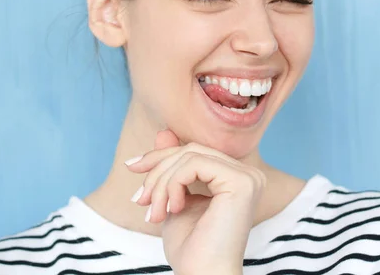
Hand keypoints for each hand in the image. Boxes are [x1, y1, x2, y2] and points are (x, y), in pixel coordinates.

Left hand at [125, 129, 266, 274]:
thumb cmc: (191, 247)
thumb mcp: (174, 198)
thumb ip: (173, 166)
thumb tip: (164, 131)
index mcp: (236, 177)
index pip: (194, 151)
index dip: (160, 157)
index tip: (131, 167)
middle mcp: (248, 174)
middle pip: (191, 150)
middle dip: (157, 170)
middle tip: (140, 199)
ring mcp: (248, 177)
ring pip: (190, 155)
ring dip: (161, 183)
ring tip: (153, 212)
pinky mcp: (241, 183)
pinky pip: (194, 164)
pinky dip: (173, 184)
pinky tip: (172, 208)